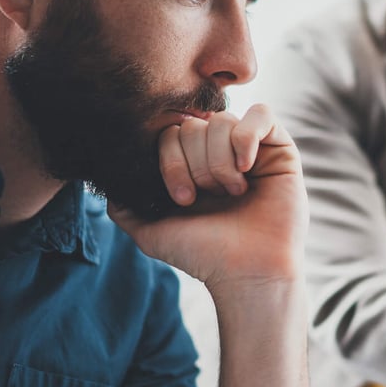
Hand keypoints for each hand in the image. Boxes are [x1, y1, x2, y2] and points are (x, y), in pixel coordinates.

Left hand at [109, 104, 307, 290]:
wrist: (247, 272)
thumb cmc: (205, 255)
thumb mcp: (151, 232)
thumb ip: (124, 206)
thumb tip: (105, 181)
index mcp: (193, 165)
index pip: (170, 133)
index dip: (170, 161)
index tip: (183, 198)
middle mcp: (221, 153)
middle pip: (195, 125)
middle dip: (196, 164)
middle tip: (209, 196)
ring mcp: (252, 149)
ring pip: (223, 121)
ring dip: (220, 160)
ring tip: (233, 192)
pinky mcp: (280, 149)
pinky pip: (261, 114)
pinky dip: (247, 136)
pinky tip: (246, 167)